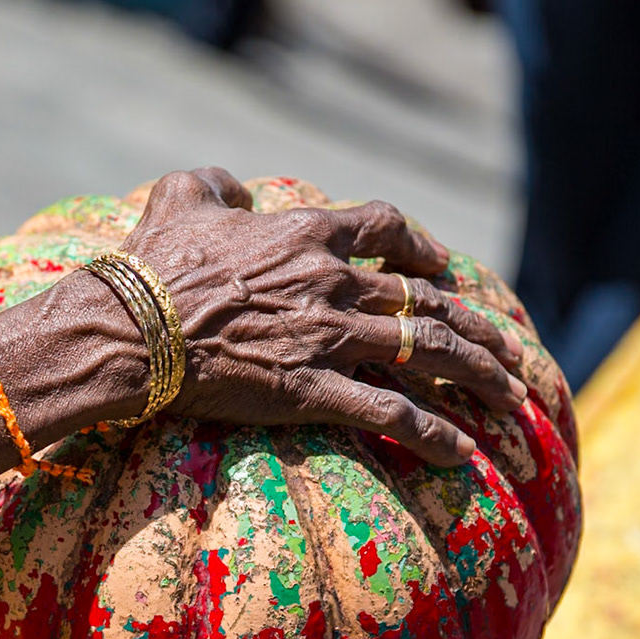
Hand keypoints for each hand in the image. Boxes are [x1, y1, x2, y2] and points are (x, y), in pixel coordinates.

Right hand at [119, 167, 527, 466]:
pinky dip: (433, 435)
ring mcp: (328, 336)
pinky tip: (465, 455)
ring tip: (511, 397)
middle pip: (428, 299)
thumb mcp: (179, 198)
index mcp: (307, 233)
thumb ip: (216, 183)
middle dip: (478, 327)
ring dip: (477, 375)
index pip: (388, 229)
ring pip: (427, 351)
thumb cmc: (149, 267)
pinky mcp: (312, 389)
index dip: (424, 248)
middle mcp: (332, 281)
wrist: (128, 329)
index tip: (444, 267)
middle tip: (508, 351)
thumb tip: (236, 189)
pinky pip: (390, 414)